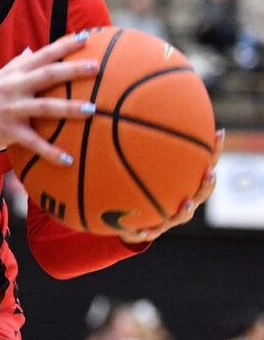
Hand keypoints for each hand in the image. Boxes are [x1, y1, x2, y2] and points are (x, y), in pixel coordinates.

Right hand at [0, 32, 97, 162]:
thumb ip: (16, 64)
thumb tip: (32, 51)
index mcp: (14, 73)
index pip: (43, 54)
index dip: (65, 45)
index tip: (88, 37)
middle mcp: (13, 87)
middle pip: (47, 75)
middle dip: (72, 70)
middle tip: (97, 67)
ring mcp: (11, 109)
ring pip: (44, 107)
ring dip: (69, 108)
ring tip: (92, 110)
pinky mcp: (7, 131)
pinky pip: (33, 143)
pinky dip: (50, 152)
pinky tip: (68, 160)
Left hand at [118, 129, 222, 243]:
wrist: (125, 217)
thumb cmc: (135, 184)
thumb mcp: (134, 162)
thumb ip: (134, 141)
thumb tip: (120, 108)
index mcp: (183, 182)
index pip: (203, 163)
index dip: (213, 150)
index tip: (218, 134)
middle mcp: (182, 199)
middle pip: (202, 192)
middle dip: (208, 183)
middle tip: (210, 172)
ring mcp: (170, 216)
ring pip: (182, 215)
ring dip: (185, 210)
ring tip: (186, 203)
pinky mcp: (152, 230)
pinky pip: (148, 232)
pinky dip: (143, 232)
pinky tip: (136, 230)